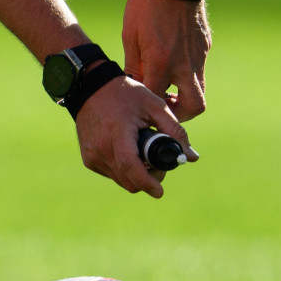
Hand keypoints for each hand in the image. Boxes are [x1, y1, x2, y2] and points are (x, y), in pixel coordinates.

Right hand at [74, 75, 196, 198]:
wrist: (90, 88)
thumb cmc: (126, 95)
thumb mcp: (155, 106)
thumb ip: (175, 131)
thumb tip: (191, 157)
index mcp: (118, 134)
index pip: (131, 166)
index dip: (147, 182)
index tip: (159, 192)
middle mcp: (101, 149)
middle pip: (129, 180)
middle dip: (148, 179)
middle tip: (158, 166)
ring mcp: (92, 156)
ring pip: (121, 180)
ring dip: (136, 174)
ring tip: (142, 153)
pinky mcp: (88, 160)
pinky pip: (112, 174)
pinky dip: (124, 169)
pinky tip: (128, 151)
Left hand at [122, 0, 211, 121]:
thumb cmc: (146, 6)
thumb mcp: (131, 36)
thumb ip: (134, 66)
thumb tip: (135, 86)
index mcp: (161, 65)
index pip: (158, 101)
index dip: (150, 109)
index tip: (143, 110)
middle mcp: (184, 65)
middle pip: (193, 107)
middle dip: (180, 114)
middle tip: (166, 106)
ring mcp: (198, 57)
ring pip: (200, 90)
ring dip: (186, 96)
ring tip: (170, 89)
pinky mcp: (205, 46)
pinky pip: (200, 69)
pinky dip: (189, 74)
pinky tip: (176, 63)